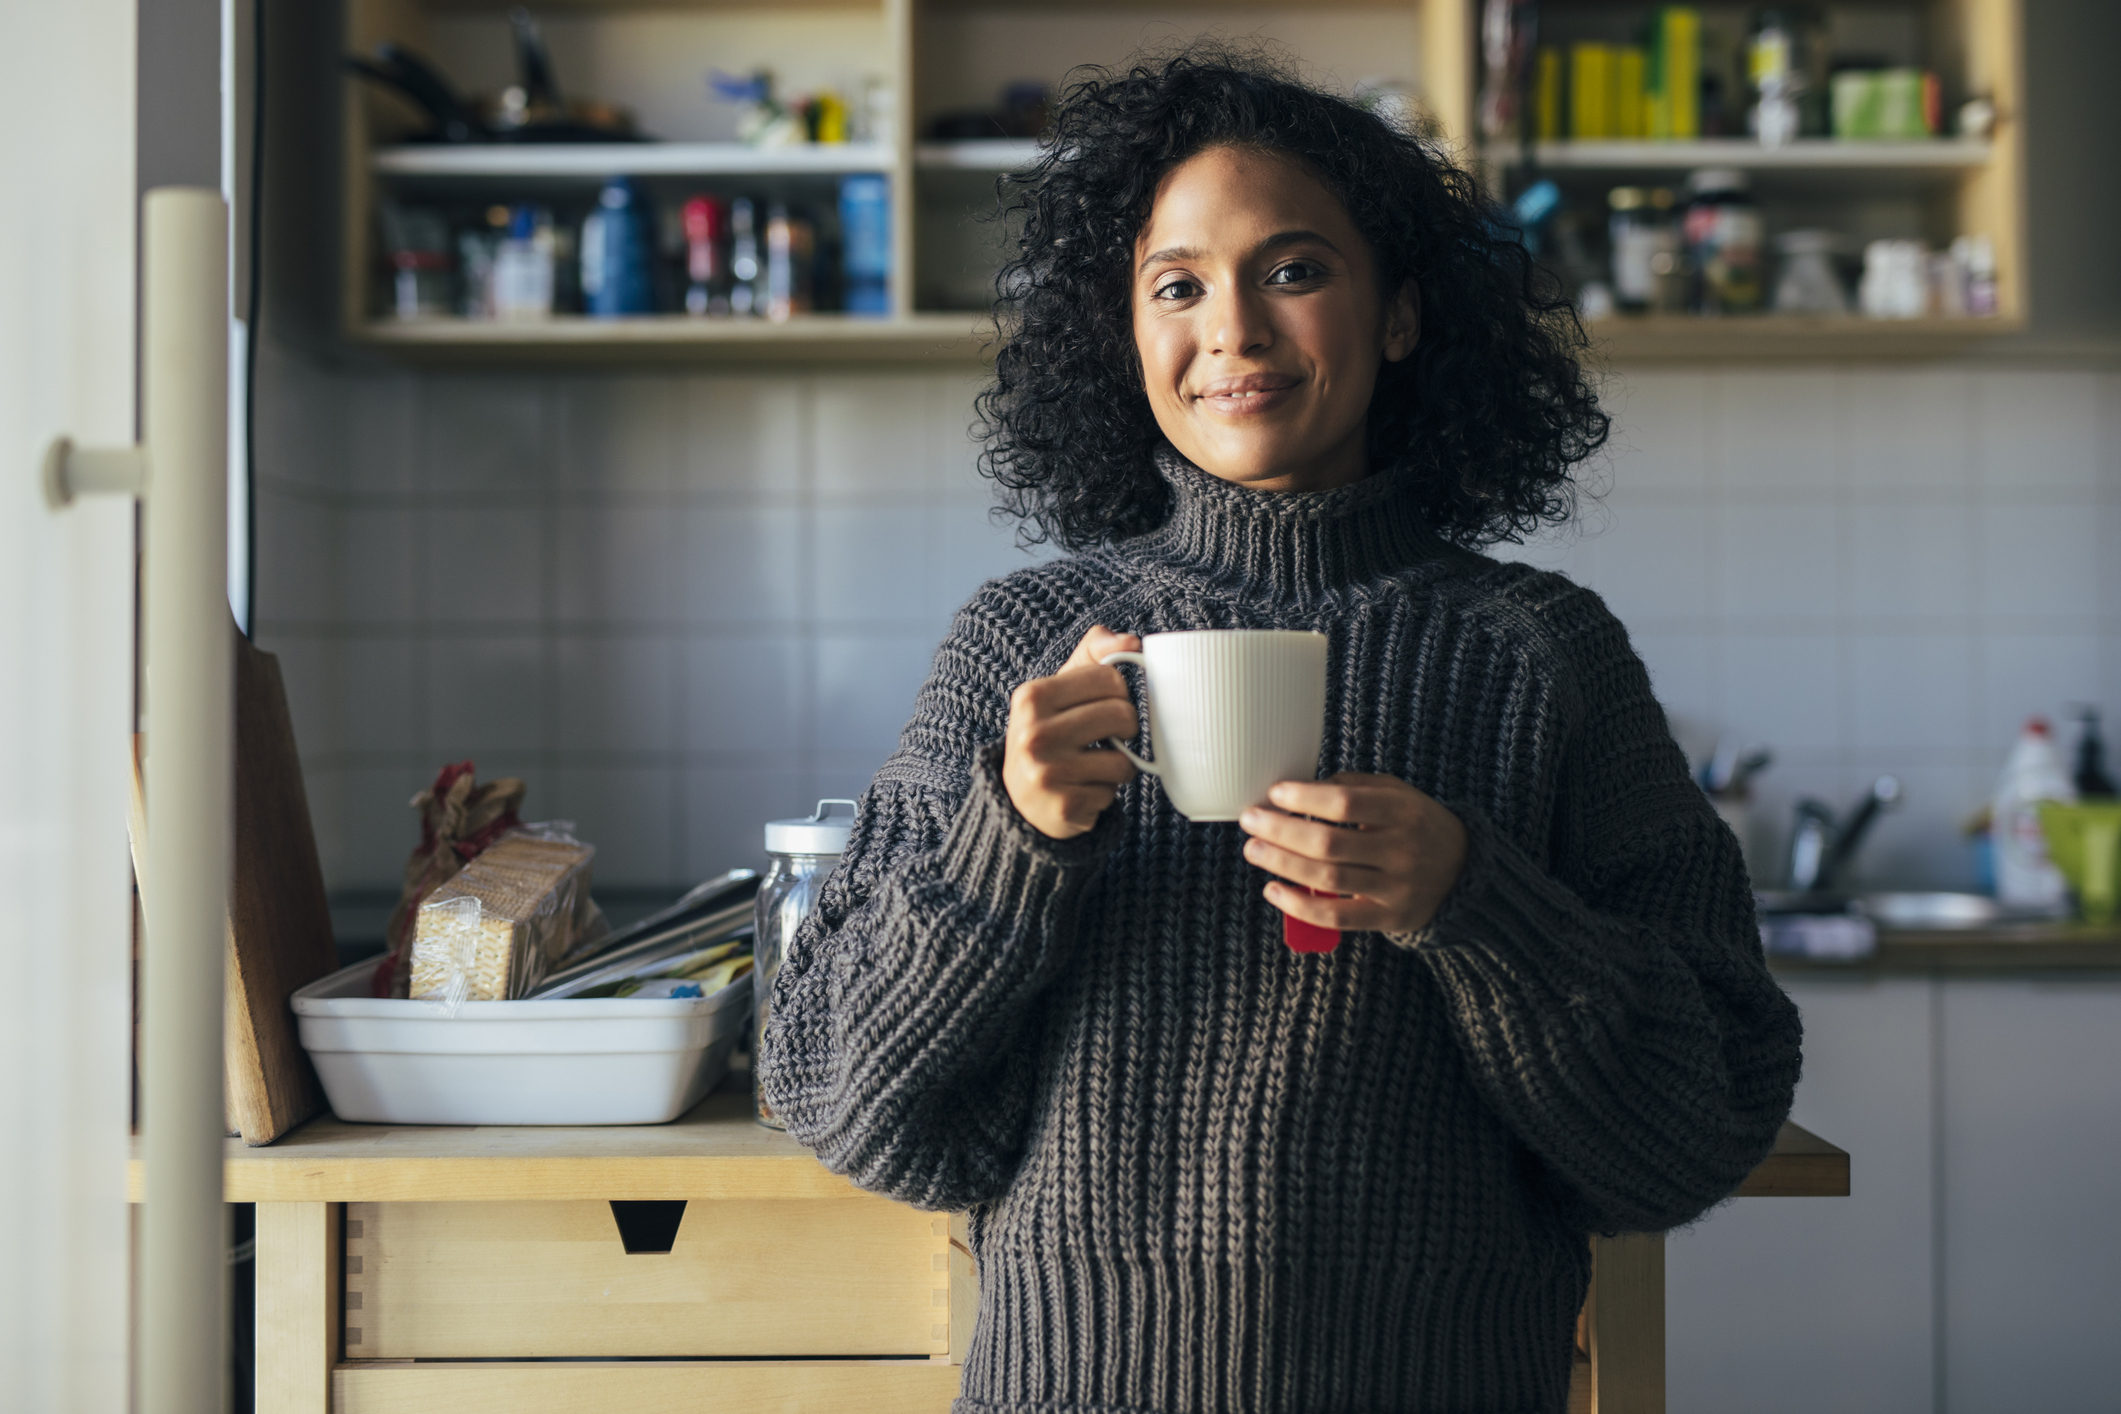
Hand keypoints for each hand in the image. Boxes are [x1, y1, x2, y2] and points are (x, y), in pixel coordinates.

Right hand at [1003, 625, 1141, 839]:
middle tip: (1111, 736)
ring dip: (1119, 766)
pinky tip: (1082, 790)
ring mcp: (1046, 773)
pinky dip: (1105, 792)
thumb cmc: (1048, 735)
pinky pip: (1112, 793)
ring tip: (1094, 766)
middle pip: (1122, 715)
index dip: (1119, 693)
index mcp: (1032, 696)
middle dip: (1126, 728)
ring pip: (1124, 760)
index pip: (1110, 678)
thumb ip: (1093, 655)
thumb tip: (1132, 641)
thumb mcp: (1058, 690)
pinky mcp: (1063, 806)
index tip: (1106, 705)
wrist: (1018, 801)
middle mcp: (1034, 733)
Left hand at [1239, 773, 1466, 934]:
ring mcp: (1396, 887)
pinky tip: (1273, 890)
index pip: (1346, 804)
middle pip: (1329, 843)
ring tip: (1254, 850)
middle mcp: (1402, 850)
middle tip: (1251, 821)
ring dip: (1282, 864)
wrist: (1465, 872)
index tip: (1275, 793)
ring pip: (1328, 878)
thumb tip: (1301, 789)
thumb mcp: (1398, 794)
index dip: (1305, 798)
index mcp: (1403, 812)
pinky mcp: (1389, 917)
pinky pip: (1337, 916)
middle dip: (1281, 832)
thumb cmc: (1418, 825)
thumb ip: (1354, 787)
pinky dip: (1299, 905)